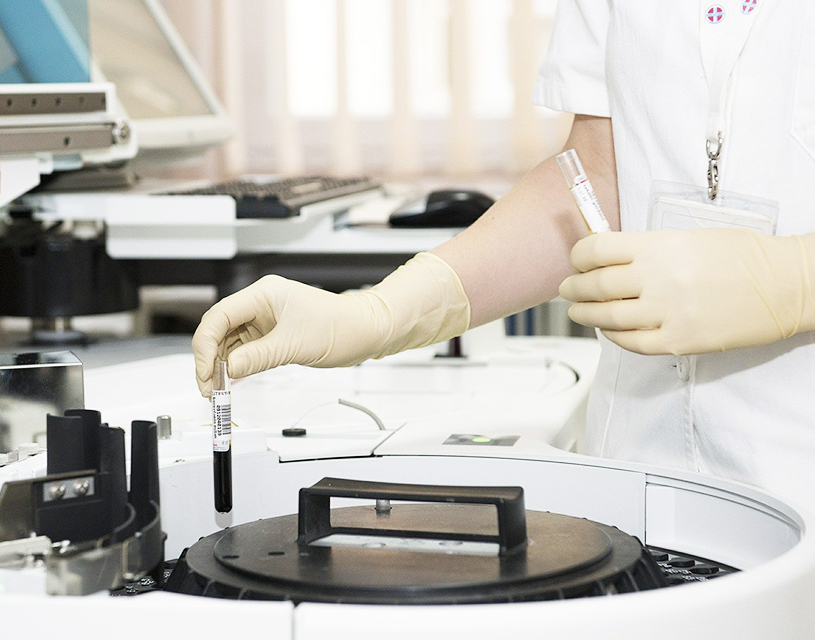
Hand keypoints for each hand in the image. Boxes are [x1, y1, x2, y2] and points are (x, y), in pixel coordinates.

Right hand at [192, 252, 469, 395]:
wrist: (368, 331)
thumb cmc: (342, 326)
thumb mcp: (296, 344)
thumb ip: (258, 357)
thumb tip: (228, 370)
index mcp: (264, 294)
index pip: (220, 316)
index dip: (205, 344)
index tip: (205, 370)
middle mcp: (261, 305)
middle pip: (219, 330)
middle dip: (209, 359)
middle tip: (208, 388)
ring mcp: (266, 321)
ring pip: (230, 343)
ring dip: (221, 367)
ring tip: (217, 391)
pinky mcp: (273, 337)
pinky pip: (245, 351)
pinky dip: (236, 368)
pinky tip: (231, 383)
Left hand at [558, 228, 814, 354]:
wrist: (785, 285)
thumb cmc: (741, 256)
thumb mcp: (688, 238)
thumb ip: (647, 250)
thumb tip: (609, 259)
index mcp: (659, 247)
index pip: (597, 250)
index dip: (578, 256)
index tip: (576, 261)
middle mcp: (657, 279)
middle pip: (595, 285)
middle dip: (574, 288)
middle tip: (567, 289)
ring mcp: (667, 313)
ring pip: (606, 316)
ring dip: (585, 314)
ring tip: (578, 311)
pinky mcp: (679, 341)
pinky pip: (631, 343)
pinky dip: (613, 336)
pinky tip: (608, 330)